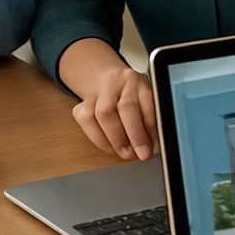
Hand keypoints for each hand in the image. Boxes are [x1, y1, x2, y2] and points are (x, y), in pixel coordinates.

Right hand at [57, 38, 157, 160]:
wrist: (102, 79)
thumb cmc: (128, 95)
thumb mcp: (143, 100)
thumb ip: (149, 119)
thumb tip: (153, 146)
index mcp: (138, 82)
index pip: (147, 104)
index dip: (151, 130)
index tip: (153, 149)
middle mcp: (118, 82)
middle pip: (126, 106)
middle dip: (135, 135)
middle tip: (140, 154)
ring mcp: (98, 91)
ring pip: (103, 113)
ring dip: (115, 139)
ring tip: (125, 152)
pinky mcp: (82, 102)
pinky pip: (86, 120)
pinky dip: (98, 138)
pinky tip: (109, 145)